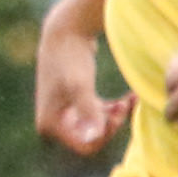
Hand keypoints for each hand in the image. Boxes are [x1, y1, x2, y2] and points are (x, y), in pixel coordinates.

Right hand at [34, 21, 130, 154]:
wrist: (66, 31)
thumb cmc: (71, 58)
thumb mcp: (81, 86)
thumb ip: (88, 112)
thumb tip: (93, 137)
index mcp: (49, 125)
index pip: (84, 146)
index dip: (105, 135)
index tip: (118, 114)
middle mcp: (52, 123)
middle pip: (91, 138)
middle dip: (111, 124)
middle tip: (125, 105)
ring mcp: (63, 113)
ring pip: (96, 128)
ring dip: (115, 117)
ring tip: (128, 100)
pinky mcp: (74, 102)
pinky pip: (97, 116)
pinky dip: (112, 109)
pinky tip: (127, 98)